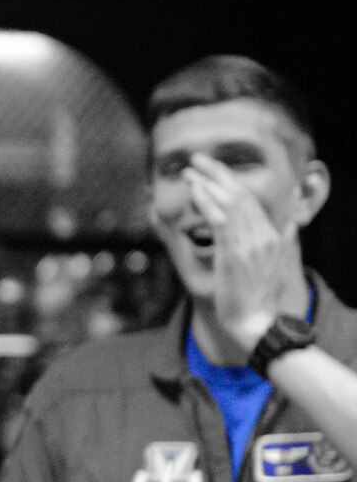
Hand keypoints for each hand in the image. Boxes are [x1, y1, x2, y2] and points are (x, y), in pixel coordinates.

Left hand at [186, 155, 303, 350]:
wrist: (256, 322)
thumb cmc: (259, 299)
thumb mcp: (277, 265)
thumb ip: (284, 240)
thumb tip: (291, 222)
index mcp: (273, 235)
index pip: (252, 200)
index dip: (231, 182)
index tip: (214, 171)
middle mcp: (264, 234)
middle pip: (241, 194)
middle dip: (218, 173)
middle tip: (198, 159)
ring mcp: (250, 242)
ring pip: (230, 201)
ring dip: (207, 182)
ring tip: (190, 170)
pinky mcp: (235, 251)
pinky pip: (220, 219)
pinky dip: (207, 201)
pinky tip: (195, 190)